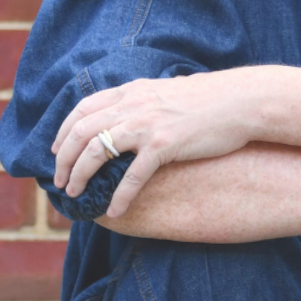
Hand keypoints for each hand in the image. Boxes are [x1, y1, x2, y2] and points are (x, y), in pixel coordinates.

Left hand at [51, 72, 255, 217]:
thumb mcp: (170, 90)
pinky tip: (115, 210)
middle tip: (61, 181)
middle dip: (63, 159)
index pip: (83, 108)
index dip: (63, 131)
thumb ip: (147, 99)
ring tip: (77, 195)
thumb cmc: (213, 98)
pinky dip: (119, 197)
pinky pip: (132, 176)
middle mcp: (135, 105)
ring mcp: (148, 125)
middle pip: (81, 132)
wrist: (243, 100)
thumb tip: (134, 111)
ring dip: (80, 177)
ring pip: (96, 152)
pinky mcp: (165, 144)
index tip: (57, 150)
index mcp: (134, 91)